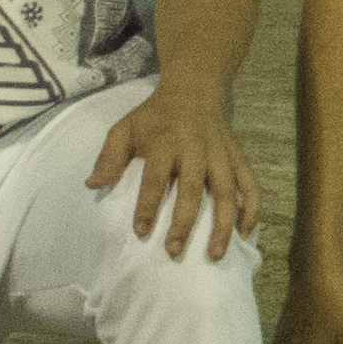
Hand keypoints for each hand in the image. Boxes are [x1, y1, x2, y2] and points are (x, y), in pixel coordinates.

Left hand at [88, 84, 254, 257]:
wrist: (194, 89)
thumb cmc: (155, 116)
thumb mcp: (126, 128)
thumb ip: (109, 156)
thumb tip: (92, 185)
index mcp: (166, 142)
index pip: (156, 178)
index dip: (148, 205)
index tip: (141, 232)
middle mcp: (196, 150)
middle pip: (192, 189)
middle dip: (184, 222)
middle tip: (174, 250)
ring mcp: (221, 155)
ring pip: (226, 192)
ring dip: (223, 224)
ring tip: (215, 254)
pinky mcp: (238, 158)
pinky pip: (250, 185)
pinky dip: (251, 209)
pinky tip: (246, 233)